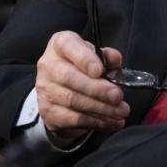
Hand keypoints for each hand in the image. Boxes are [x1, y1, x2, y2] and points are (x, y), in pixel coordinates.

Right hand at [35, 31, 129, 146]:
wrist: (61, 89)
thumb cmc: (82, 67)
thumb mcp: (96, 55)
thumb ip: (107, 56)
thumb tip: (114, 60)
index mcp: (61, 44)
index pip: (68, 45)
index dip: (84, 58)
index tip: (99, 70)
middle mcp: (48, 65)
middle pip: (69, 77)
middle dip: (97, 89)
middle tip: (118, 96)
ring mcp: (45, 89)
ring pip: (73, 101)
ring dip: (102, 108)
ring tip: (121, 111)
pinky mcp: (48, 111)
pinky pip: (74, 118)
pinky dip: (97, 122)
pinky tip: (112, 122)